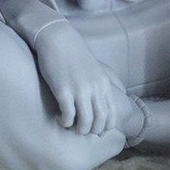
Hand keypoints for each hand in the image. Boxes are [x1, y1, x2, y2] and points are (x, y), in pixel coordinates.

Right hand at [35, 21, 121, 135]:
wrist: (58, 39)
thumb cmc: (73, 54)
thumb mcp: (93, 69)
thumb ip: (97, 86)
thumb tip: (97, 104)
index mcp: (103, 83)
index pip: (112, 114)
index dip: (105, 127)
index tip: (96, 130)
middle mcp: (95, 88)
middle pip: (100, 121)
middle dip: (92, 131)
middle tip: (82, 130)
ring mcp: (80, 90)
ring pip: (86, 123)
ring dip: (79, 130)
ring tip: (71, 126)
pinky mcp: (63, 90)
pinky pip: (68, 116)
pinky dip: (65, 123)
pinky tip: (61, 118)